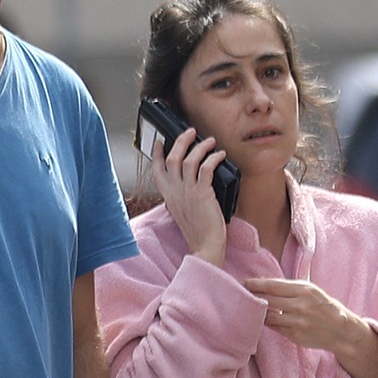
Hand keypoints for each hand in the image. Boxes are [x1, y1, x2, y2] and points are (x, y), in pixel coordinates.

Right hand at [151, 124, 234, 260]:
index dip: (158, 154)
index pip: (157, 170)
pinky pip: (206, 168)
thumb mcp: (183, 211)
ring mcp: (187, 192)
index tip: (162, 142)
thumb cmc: (198, 231)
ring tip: (210, 141)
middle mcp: (175, 192)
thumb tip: (193, 180)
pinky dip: (213, 158)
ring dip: (200, 147)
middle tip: (191, 132)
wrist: (205, 245)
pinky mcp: (202, 194)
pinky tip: (220, 155)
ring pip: (188, 160)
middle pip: (172, 159)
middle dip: (181, 141)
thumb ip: (183, 195)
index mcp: (168, 196)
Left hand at [247, 276, 377, 377]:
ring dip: (256, 311)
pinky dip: (265, 322)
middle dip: (252, 296)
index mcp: (305, 290)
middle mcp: (301, 305)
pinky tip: (258, 319)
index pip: (274, 285)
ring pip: (268, 315)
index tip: (244, 282)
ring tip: (246, 307)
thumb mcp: (312, 292)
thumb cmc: (324, 307)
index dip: (256, 284)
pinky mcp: (294, 335)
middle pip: (268, 299)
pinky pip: (273, 327)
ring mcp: (298, 321)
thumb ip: (290, 288)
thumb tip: (263, 284)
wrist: (342, 330)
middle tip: (239, 294)